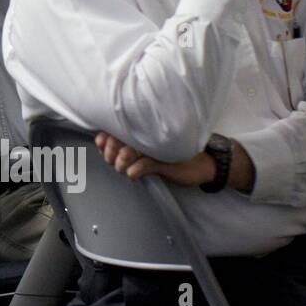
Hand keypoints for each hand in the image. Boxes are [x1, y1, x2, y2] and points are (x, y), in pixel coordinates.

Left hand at [94, 131, 214, 186]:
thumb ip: (125, 147)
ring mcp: (157, 147)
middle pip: (117, 140)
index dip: (104, 140)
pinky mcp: (166, 161)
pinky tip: (134, 175)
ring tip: (124, 168)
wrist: (205, 164)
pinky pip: (142, 165)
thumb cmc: (173, 156)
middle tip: (114, 161)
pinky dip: (133, 171)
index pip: (115, 130)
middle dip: (110, 153)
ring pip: (126, 152)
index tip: (103, 146)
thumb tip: (101, 143)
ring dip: (120, 163)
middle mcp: (149, 134)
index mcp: (144, 130)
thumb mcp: (147, 152)